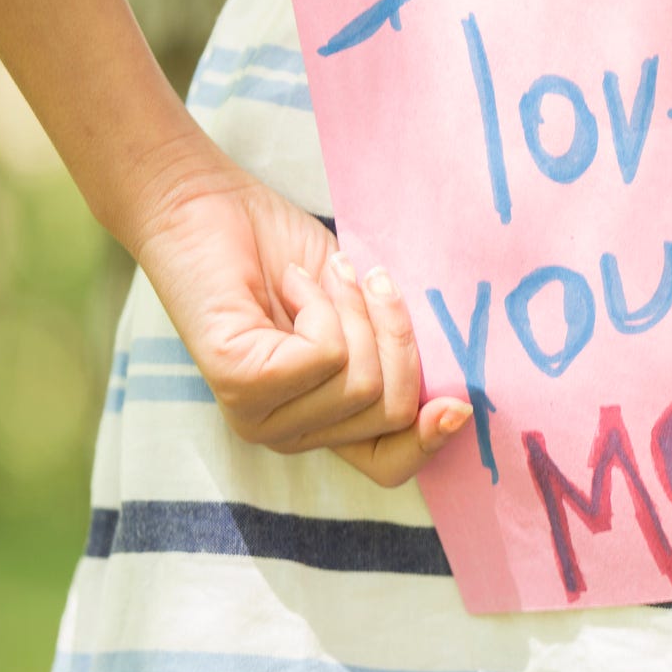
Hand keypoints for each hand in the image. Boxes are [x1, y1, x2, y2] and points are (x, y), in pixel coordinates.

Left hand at [124, 140, 470, 486]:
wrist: (207, 205)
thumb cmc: (284, 254)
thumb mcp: (362, 311)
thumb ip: (397, 356)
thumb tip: (464, 401)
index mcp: (322, 422)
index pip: (388, 466)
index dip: (430, 440)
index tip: (461, 402)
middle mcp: (288, 433)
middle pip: (393, 409)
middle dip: (396, 332)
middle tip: (363, 278)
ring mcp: (259, 416)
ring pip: (363, 382)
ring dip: (354, 309)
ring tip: (319, 277)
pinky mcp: (240, 385)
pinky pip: (326, 355)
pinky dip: (322, 304)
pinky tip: (291, 284)